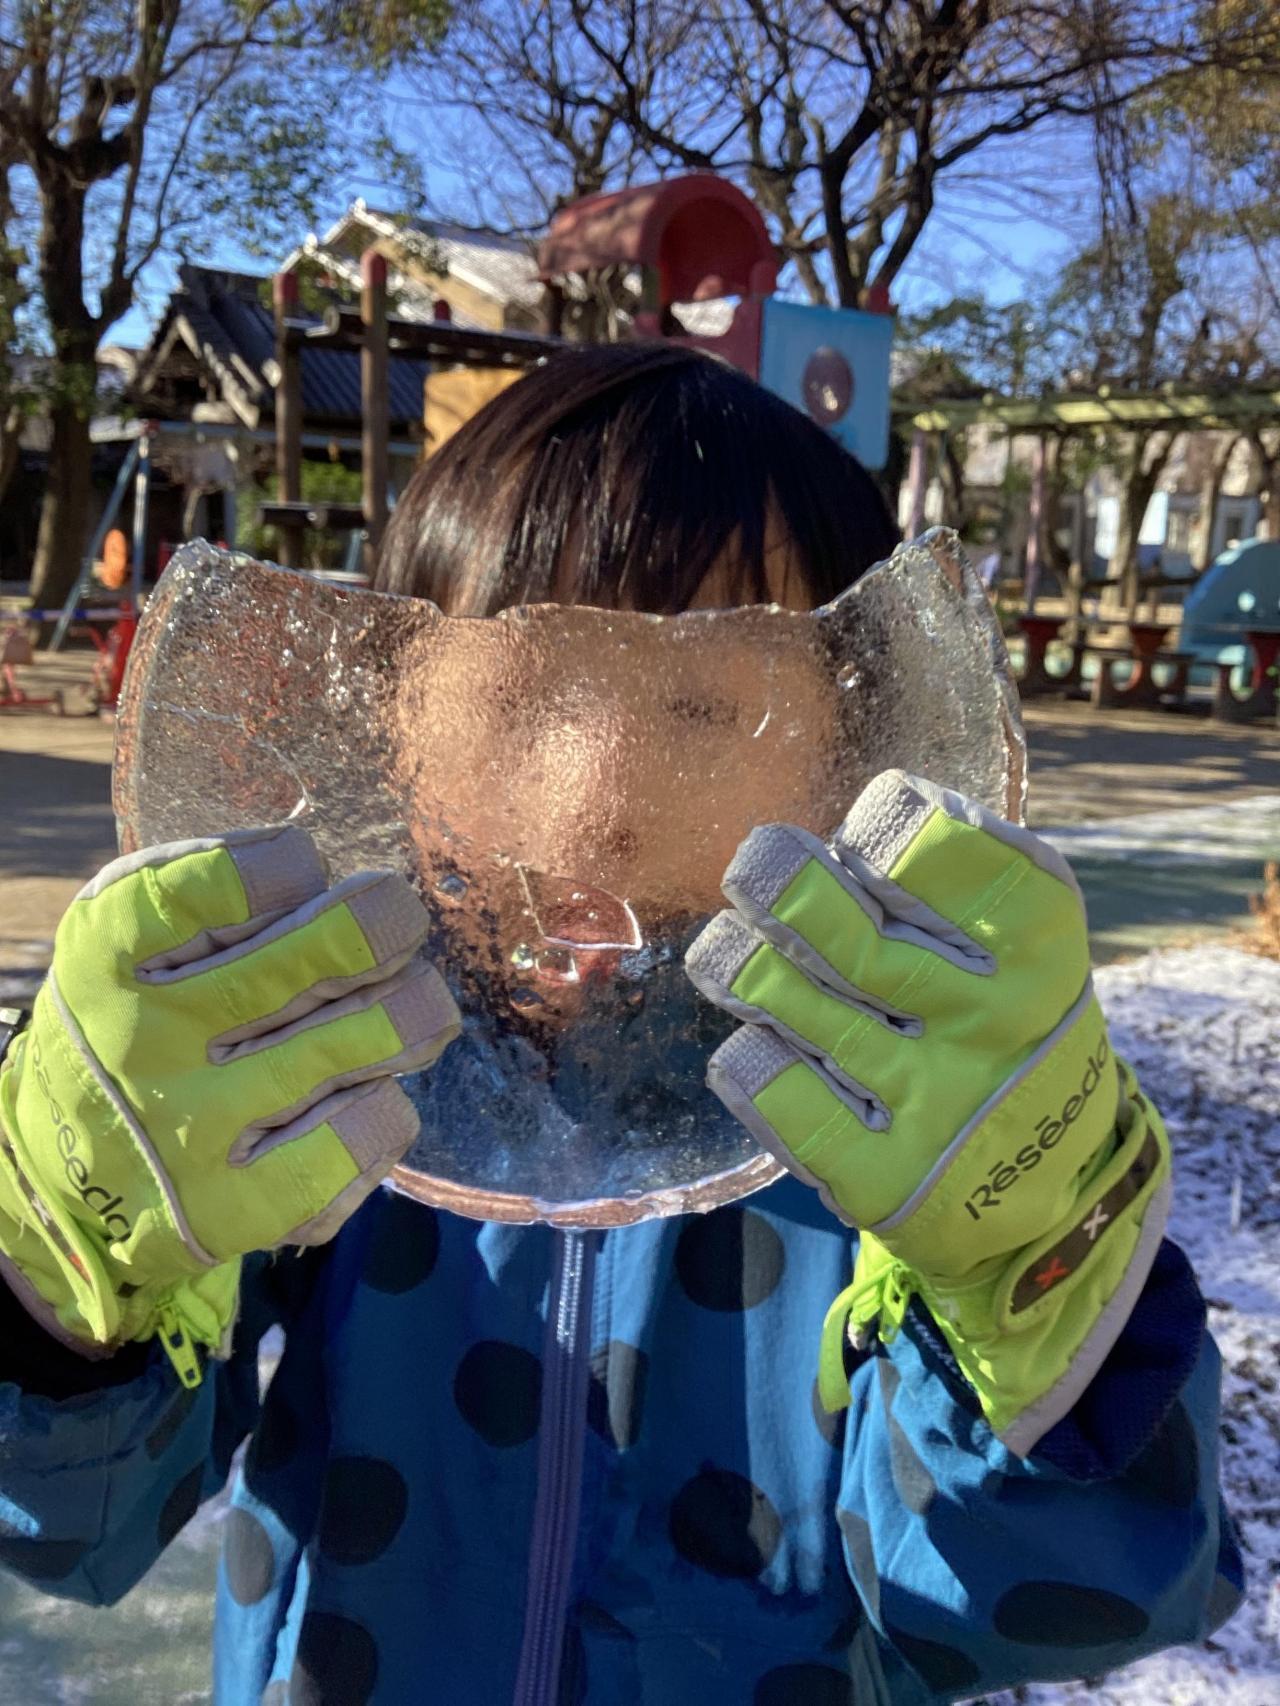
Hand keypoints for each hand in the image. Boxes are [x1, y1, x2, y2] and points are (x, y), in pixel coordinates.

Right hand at [0, 827, 458, 1385]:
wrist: (68, 1183)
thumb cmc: (133, 1028)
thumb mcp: (130, 943)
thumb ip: (217, 893)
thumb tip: (347, 885)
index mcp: (107, 954)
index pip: (238, 878)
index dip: (293, 866)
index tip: (303, 872)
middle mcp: (148, 1038)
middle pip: (334, 947)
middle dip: (386, 922)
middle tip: (393, 921)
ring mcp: (196, 1129)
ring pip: (372, 1035)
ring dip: (411, 1011)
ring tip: (409, 1007)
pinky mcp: (243, 1205)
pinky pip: (372, 1129)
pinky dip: (386, 1103)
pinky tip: (360, 1097)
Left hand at [687, 771, 1170, 1453]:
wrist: (1057, 1197)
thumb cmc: (1005, 1030)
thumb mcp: (1018, 947)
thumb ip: (940, 884)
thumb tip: (811, 841)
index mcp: (1038, 941)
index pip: (937, 846)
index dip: (882, 827)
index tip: (863, 839)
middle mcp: (993, 1017)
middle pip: (846, 931)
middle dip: (779, 884)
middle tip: (756, 868)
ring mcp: (936, 1100)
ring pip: (787, 998)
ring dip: (741, 966)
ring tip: (732, 957)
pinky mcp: (884, 1176)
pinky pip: (772, 1087)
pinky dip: (747, 1058)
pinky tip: (757, 1047)